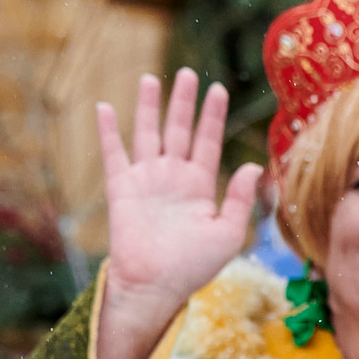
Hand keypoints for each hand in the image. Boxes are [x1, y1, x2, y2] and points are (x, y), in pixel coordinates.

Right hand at [94, 69, 261, 358]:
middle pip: (179, 130)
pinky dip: (108, 131)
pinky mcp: (121, 188)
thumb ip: (240, 199)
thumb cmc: (194, 267)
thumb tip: (253, 165)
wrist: (155, 286)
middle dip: (183, 102)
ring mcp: (146, 180)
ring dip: (150, 106)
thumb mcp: (228, 233)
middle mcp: (173, 178)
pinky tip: (105, 107)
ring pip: (148, 133)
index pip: (209, 142)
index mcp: (200, 186)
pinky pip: (114, 154)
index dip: (213, 116)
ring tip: (152, 78)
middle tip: (188, 73)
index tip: (219, 89)